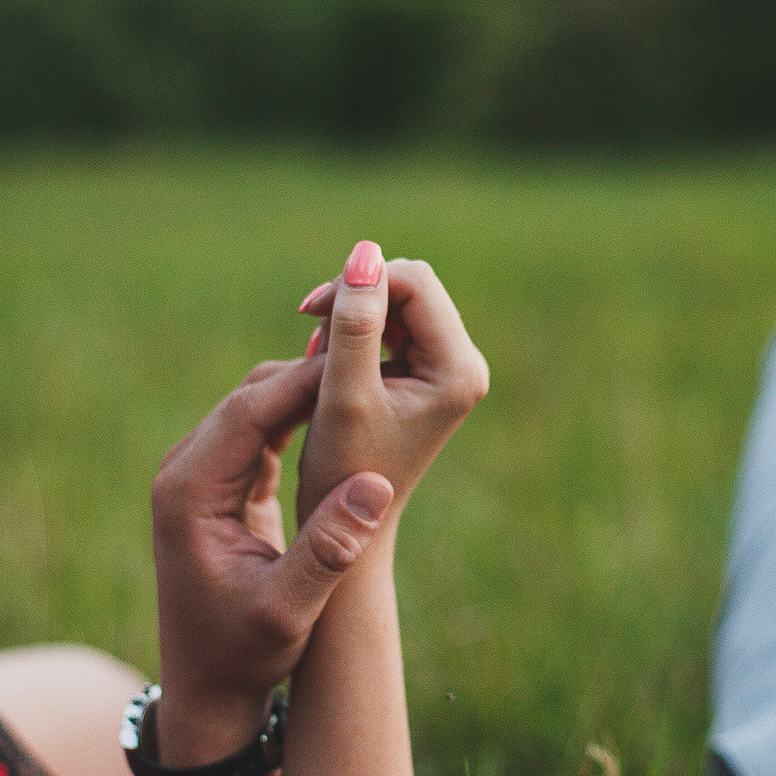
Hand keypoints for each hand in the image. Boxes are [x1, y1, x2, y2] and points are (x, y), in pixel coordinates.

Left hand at [151, 356, 395, 752]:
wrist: (205, 688)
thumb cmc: (240, 657)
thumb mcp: (286, 612)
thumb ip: (328, 551)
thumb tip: (375, 486)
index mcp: (189, 491)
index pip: (250, 410)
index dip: (308, 381)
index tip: (368, 361)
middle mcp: (185, 471)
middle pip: (252, 395)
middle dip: (314, 373)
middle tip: (382, 356)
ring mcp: (201, 473)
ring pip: (261, 405)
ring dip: (313, 391)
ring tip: (378, 376)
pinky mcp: (223, 482)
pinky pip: (266, 429)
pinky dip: (307, 417)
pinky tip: (355, 413)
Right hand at [294, 242, 488, 524]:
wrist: (346, 522)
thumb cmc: (343, 469)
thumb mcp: (343, 393)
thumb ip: (354, 324)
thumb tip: (366, 252)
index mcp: (458, 370)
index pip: (415, 282)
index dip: (362, 282)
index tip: (311, 310)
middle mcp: (464, 364)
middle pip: (411, 286)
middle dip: (358, 297)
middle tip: (311, 331)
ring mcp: (447, 368)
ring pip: (398, 301)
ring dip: (352, 315)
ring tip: (319, 356)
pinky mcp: (426, 373)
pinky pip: (392, 324)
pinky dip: (355, 333)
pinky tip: (330, 364)